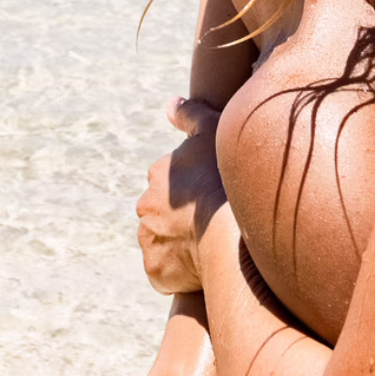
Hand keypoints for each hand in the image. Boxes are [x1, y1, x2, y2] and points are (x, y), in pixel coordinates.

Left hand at [138, 97, 227, 294]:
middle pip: (164, 213)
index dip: (195, 190)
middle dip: (183, 218)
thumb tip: (170, 103)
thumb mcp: (213, 133)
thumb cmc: (226, 181)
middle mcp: (145, 207)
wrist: (229, 235)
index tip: (214, 196)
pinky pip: (167, 272)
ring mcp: (149, 240)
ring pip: (165, 243)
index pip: (172, 182)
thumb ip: (191, 115)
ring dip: (182, 246)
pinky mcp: (156, 271)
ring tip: (211, 246)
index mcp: (158, 175)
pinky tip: (204, 267)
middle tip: (213, 223)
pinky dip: (182, 273)